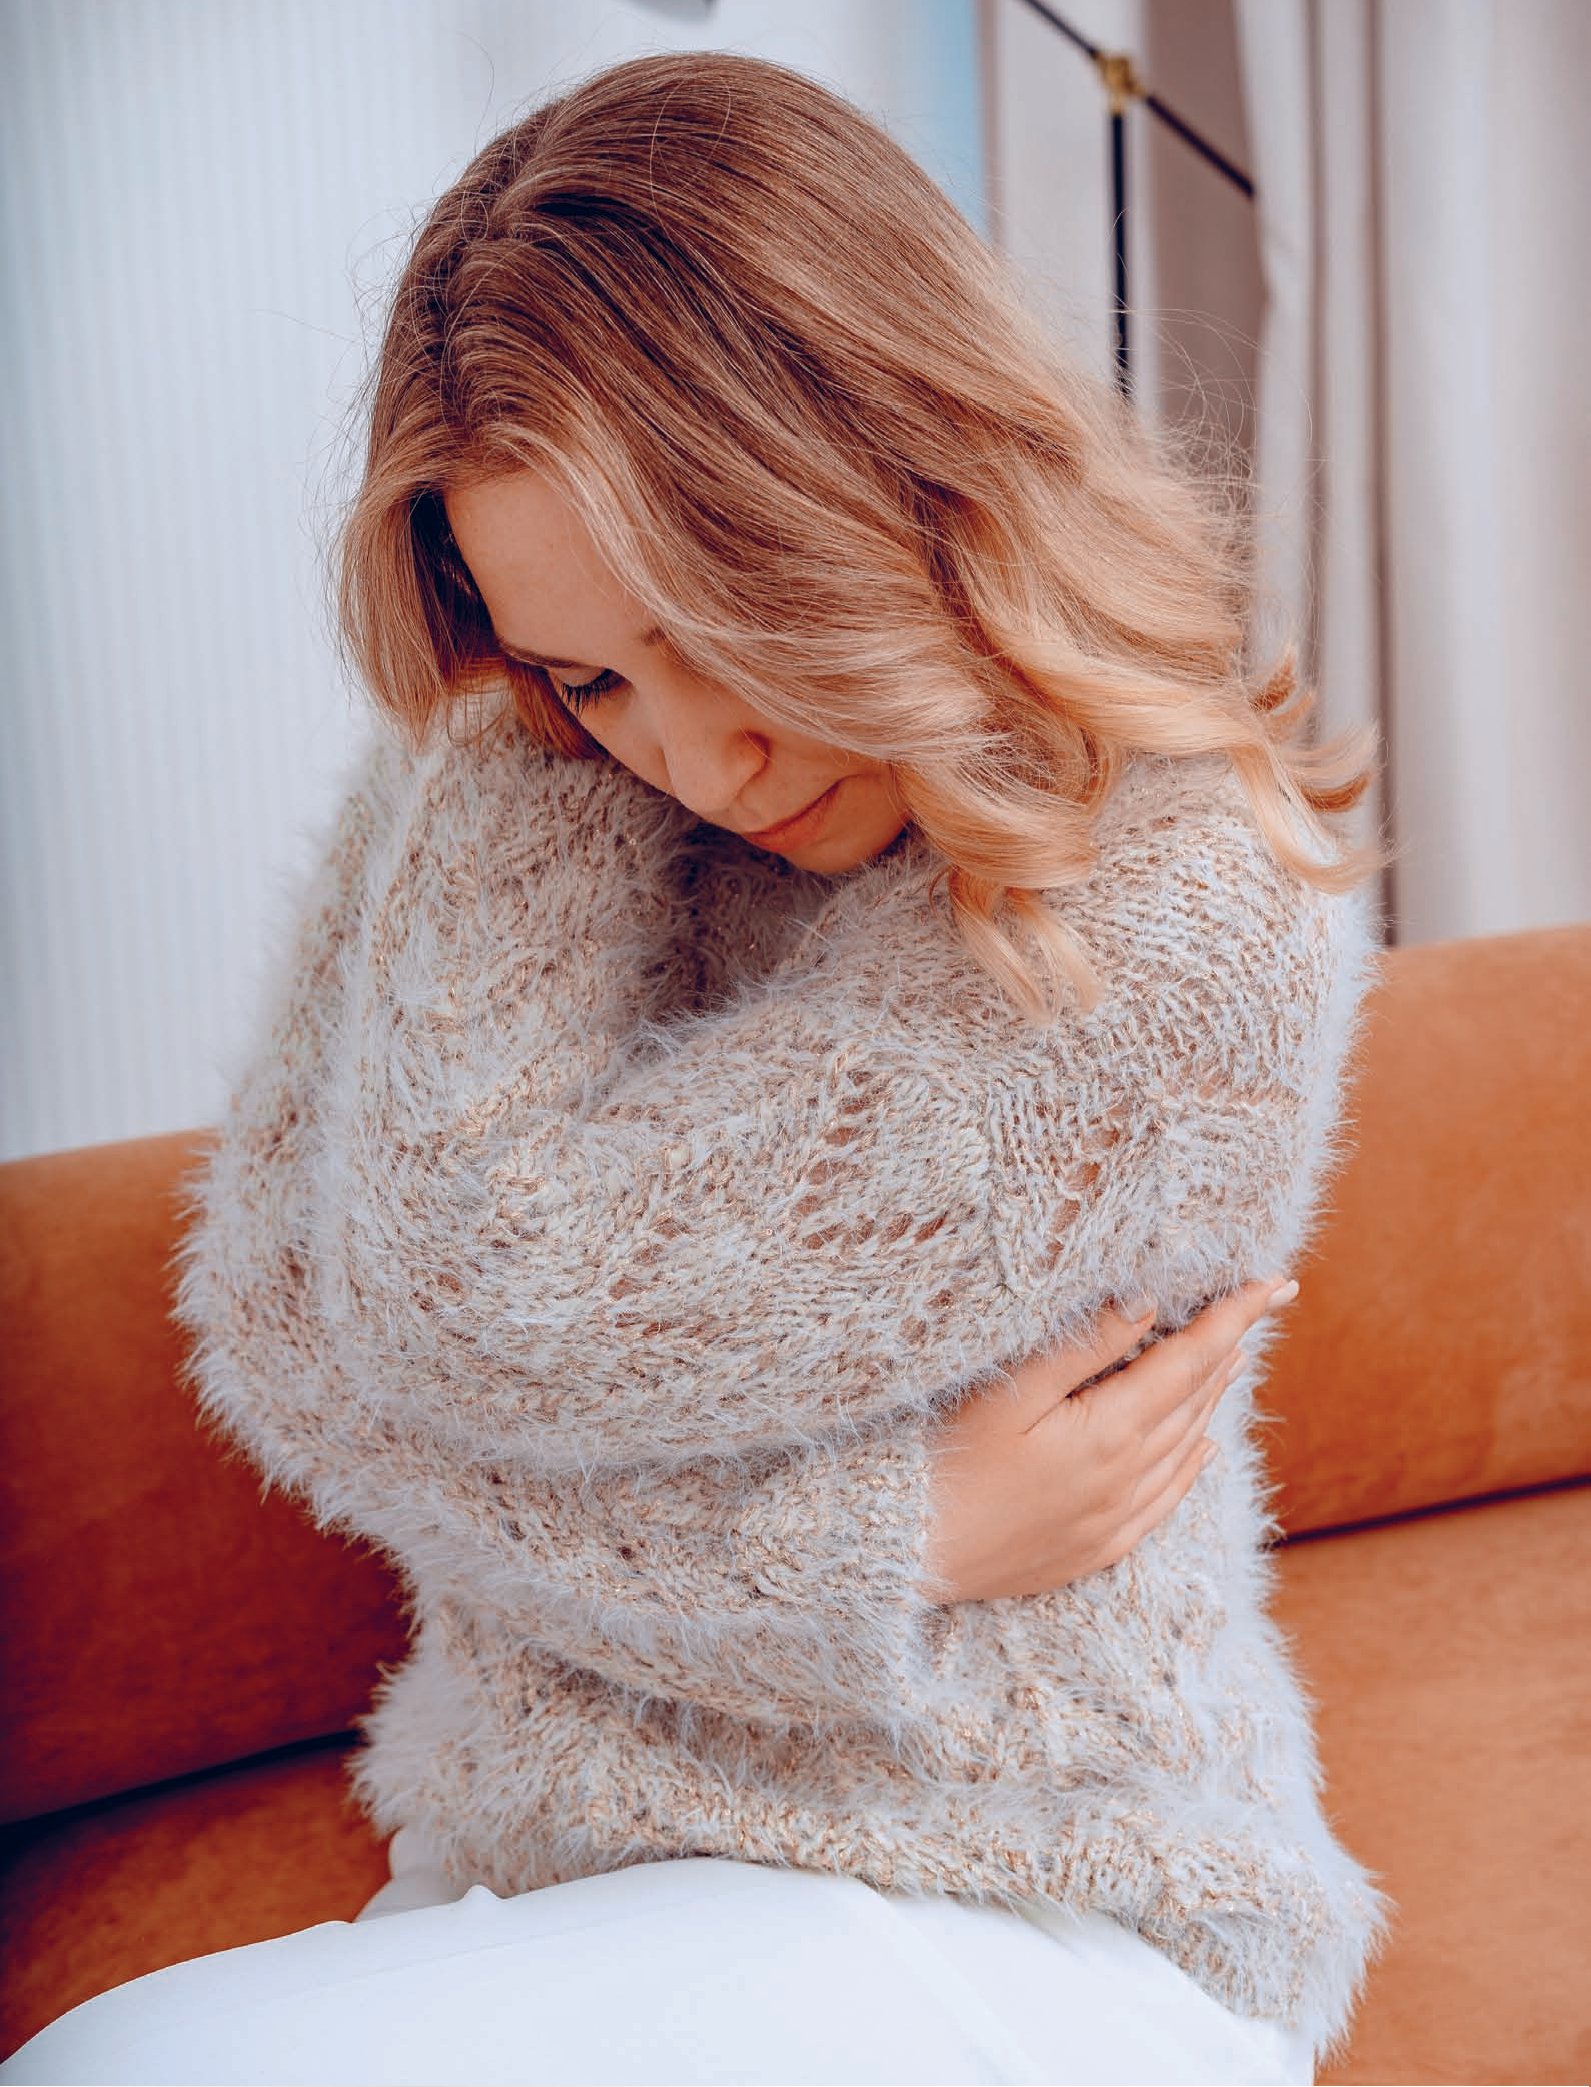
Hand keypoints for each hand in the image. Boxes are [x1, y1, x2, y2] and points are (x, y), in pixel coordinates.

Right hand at [920, 1277, 1295, 1601]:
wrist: (907, 1552)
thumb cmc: (944, 1459)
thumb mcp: (1007, 1392)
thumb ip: (1082, 1348)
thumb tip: (1147, 1306)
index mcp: (1110, 1433)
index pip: (1190, 1361)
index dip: (1233, 1319)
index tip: (1273, 1283)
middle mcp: (1126, 1480)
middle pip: (1194, 1402)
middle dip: (1228, 1351)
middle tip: (1256, 1307)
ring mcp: (1113, 1520)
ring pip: (1184, 1449)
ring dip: (1211, 1401)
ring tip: (1232, 1362)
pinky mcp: (1093, 1550)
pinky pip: (1165, 1501)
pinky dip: (1191, 1466)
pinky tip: (1202, 1451)